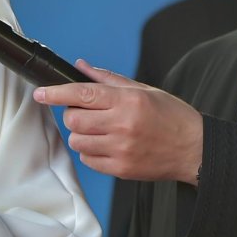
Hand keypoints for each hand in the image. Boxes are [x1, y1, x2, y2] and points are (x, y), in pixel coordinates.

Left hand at [33, 59, 202, 184]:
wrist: (195, 149)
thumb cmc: (172, 116)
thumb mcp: (144, 90)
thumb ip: (108, 79)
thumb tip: (80, 67)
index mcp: (128, 101)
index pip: (82, 94)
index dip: (56, 93)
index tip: (40, 93)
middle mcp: (123, 125)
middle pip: (73, 120)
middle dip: (72, 116)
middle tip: (87, 114)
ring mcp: (121, 149)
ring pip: (78, 142)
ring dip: (82, 135)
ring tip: (101, 131)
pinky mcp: (122, 169)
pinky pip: (88, 161)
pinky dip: (91, 152)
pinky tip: (108, 146)